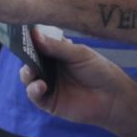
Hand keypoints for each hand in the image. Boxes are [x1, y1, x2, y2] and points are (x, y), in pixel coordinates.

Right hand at [20, 30, 136, 132]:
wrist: (113, 97)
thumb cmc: (100, 71)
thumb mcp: (79, 54)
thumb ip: (57, 46)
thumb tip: (34, 34)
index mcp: (57, 54)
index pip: (38, 45)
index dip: (30, 41)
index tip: (23, 35)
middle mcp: (51, 69)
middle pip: (30, 61)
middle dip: (25, 57)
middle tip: (25, 52)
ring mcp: (49, 85)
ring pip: (29, 78)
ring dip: (27, 74)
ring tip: (31, 70)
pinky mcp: (49, 102)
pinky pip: (35, 96)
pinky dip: (33, 90)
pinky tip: (40, 85)